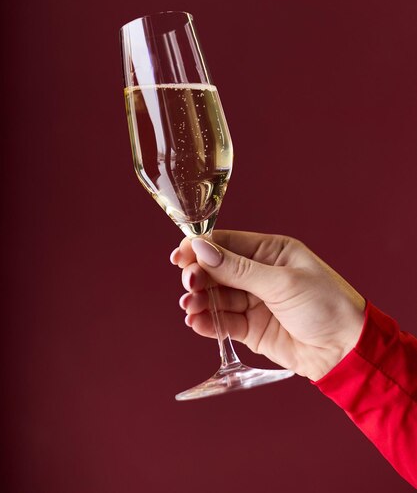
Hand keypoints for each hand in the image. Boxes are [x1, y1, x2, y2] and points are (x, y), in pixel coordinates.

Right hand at [170, 230, 365, 380]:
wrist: (347, 351)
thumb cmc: (326, 305)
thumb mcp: (282, 282)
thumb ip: (239, 269)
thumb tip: (202, 248)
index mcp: (271, 252)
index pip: (227, 243)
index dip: (200, 248)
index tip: (179, 256)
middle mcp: (260, 274)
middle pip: (217, 271)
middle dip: (199, 276)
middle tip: (188, 284)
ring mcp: (255, 302)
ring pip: (217, 297)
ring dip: (200, 301)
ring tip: (189, 307)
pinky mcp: (252, 329)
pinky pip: (224, 322)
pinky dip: (208, 322)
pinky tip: (196, 322)